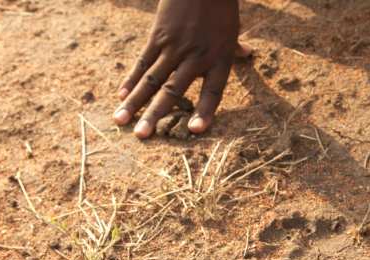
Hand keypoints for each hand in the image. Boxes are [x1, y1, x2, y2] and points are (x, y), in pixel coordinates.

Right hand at [113, 0, 241, 138]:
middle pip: (173, 91)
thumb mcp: (232, 28)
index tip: (195, 130)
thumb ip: (235, 48)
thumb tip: (248, 55)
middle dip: (155, 115)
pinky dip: (131, 79)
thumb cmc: (219, 5)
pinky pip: (143, 61)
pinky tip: (122, 95)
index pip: (213, 91)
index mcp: (219, 58)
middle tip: (141, 136)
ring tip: (121, 121)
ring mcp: (174, 47)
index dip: (205, 111)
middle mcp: (196, 56)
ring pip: (151, 79)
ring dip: (134, 102)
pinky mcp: (158, 36)